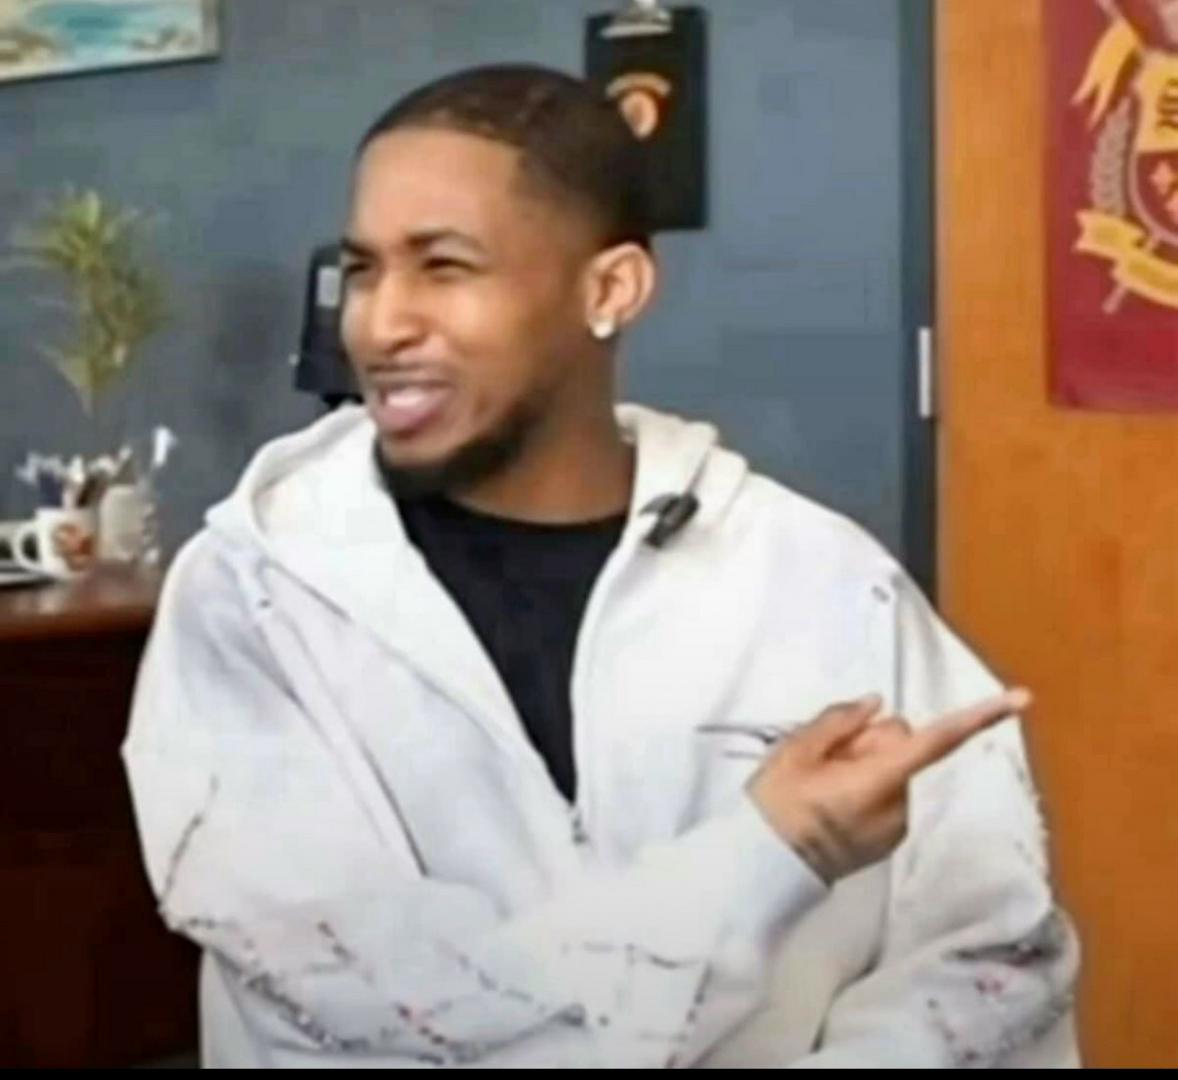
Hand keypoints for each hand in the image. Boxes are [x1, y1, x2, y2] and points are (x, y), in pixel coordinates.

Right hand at [748, 688, 1030, 882]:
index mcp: (880, 780)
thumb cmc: (777, 807)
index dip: (980, 717)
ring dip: (865, 765)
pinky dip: (864, 788)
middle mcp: (899, 806)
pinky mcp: (887, 841)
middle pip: (902, 747)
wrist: (764, 869)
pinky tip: (830, 800)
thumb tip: (877, 706)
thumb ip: (839, 721)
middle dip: (871, 740)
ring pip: (893, 770)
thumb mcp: (795, 751)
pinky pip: (886, 795)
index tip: (1023, 698)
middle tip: (825, 756)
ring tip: (821, 782)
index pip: (938, 741)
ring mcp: (895, 828)